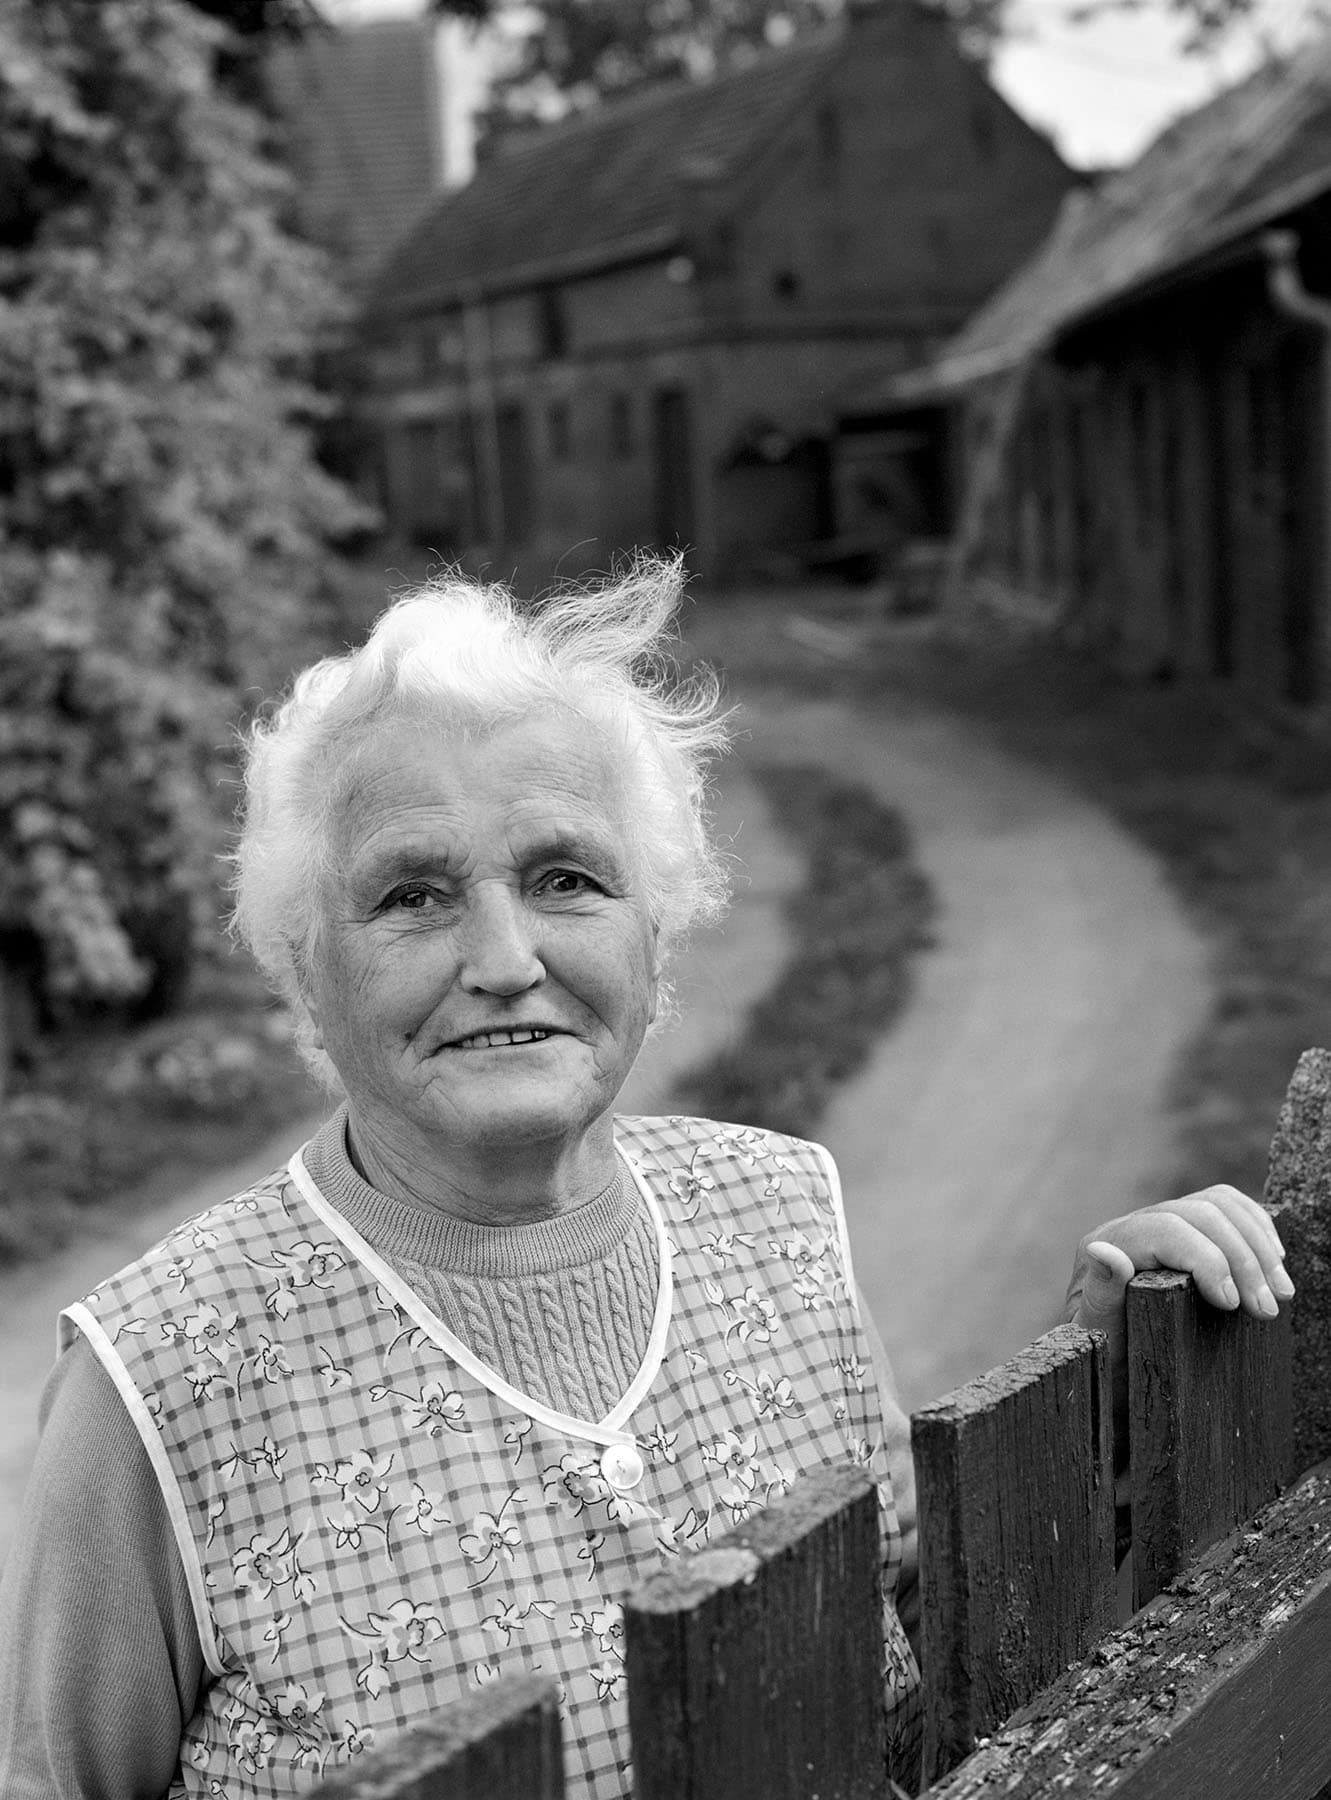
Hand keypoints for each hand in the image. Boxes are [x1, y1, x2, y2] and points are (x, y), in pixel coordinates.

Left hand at [1068, 1184, 1293, 1354]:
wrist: (1108, 1365)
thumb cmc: (1103, 1355)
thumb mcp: (1095, 1336)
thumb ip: (1099, 1294)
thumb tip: (1104, 1250)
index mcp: (1107, 1243)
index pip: (1166, 1229)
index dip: (1207, 1260)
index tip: (1232, 1304)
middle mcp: (1131, 1225)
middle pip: (1199, 1214)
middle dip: (1242, 1259)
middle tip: (1267, 1309)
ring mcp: (1158, 1221)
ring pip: (1218, 1205)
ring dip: (1258, 1245)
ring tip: (1281, 1292)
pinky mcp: (1183, 1229)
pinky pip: (1225, 1207)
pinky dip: (1256, 1227)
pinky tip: (1274, 1260)